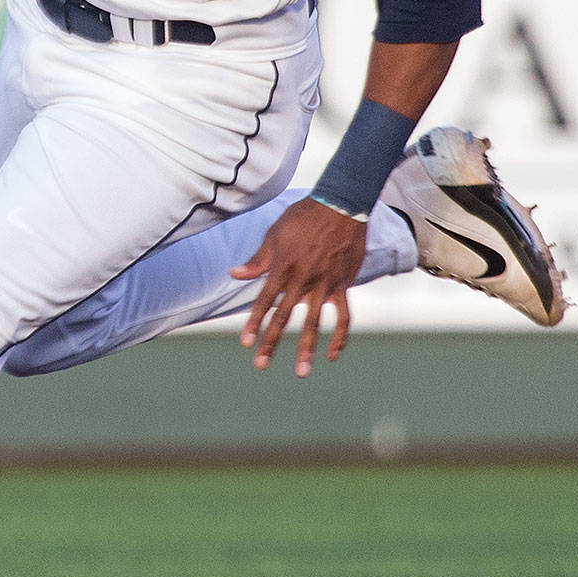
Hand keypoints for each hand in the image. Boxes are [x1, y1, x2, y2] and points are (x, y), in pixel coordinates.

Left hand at [231, 198, 366, 377]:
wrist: (341, 204)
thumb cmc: (304, 216)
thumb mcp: (275, 234)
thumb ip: (257, 259)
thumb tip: (234, 274)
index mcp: (283, 267)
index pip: (265, 301)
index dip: (254, 323)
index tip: (246, 342)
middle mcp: (302, 280)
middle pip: (284, 317)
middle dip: (271, 343)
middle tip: (260, 364)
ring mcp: (324, 284)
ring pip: (314, 323)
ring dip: (307, 349)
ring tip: (302, 372)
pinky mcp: (342, 285)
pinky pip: (343, 316)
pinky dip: (339, 336)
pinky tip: (333, 354)